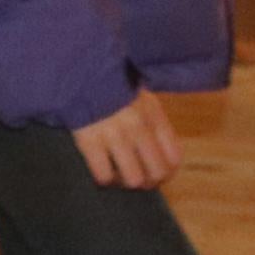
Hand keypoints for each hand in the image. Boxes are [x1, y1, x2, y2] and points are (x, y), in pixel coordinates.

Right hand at [69, 88, 183, 190]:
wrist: (79, 72)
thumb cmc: (112, 88)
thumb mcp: (142, 98)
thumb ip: (156, 123)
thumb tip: (166, 156)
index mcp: (154, 115)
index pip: (174, 157)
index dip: (167, 173)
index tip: (156, 175)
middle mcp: (139, 127)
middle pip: (157, 172)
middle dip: (148, 182)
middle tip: (136, 178)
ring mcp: (114, 135)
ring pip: (133, 179)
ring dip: (126, 182)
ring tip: (117, 175)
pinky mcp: (90, 141)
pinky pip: (104, 175)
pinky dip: (103, 178)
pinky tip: (100, 170)